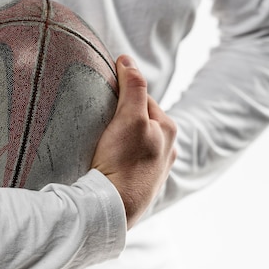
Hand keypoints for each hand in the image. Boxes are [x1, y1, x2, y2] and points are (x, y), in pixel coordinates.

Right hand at [91, 55, 176, 228]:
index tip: (103, 95)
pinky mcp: (141, 187)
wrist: (112, 209)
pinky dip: (120, 158)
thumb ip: (133, 87)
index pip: (143, 98)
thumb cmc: (123, 162)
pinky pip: (129, 162)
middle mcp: (168, 151)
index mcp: (168, 130)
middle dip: (122, 116)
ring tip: (101, 141)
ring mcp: (155, 171)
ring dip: (121, 138)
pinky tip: (107, 162)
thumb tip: (127, 60)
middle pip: (139, 120)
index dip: (123, 93)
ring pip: (135, 142)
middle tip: (99, 119)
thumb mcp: (130, 117)